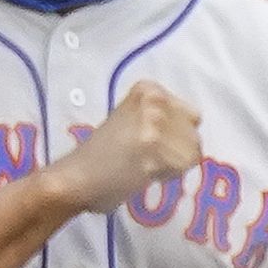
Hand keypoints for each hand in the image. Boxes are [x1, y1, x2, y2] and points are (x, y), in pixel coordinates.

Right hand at [47, 81, 203, 215]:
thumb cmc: (99, 155)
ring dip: (173, 164)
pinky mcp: (157, 149)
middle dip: (176, 148)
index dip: (173, 134)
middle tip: (146, 158)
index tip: (147, 143)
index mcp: (148, 89)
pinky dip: (168, 176)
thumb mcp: (128, 120)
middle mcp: (154, 100)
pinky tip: (144, 175)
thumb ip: (157, 119)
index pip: (189, 114)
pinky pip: (183, 166)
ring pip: (192, 149)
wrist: (74, 178)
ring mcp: (156, 124)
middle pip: (193, 131)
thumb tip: (189, 134)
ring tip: (144, 166)